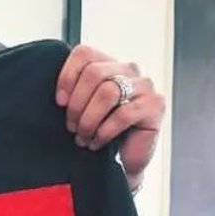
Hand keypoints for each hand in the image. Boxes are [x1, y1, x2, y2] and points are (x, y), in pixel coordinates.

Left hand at [55, 44, 165, 187]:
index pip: (85, 53)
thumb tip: (58, 94)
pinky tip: (97, 142)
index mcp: (109, 64)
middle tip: (71, 126)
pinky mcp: (155, 105)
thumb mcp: (82, 107)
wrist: (123, 162)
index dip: (68, 76)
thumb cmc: (99, 132)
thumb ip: (73, 91)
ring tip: (83, 137)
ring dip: (89, 119)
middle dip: (77, 104)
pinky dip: (105, 131)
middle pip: (94, 72)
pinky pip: (124, 114)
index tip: (59, 102)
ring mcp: (145, 86)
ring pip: (108, 92)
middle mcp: (129, 69)